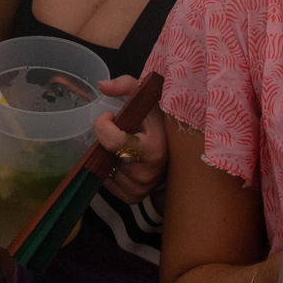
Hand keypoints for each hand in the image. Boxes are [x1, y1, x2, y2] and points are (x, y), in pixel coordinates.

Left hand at [93, 75, 166, 203]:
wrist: (180, 153)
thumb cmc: (160, 122)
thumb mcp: (148, 100)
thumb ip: (126, 86)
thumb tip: (102, 86)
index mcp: (153, 147)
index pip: (114, 142)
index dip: (103, 126)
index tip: (110, 116)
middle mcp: (148, 171)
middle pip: (108, 156)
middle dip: (108, 142)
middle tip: (119, 133)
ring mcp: (141, 187)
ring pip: (107, 171)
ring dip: (110, 158)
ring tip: (124, 147)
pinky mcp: (134, 197)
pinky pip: (110, 186)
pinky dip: (111, 173)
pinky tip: (123, 162)